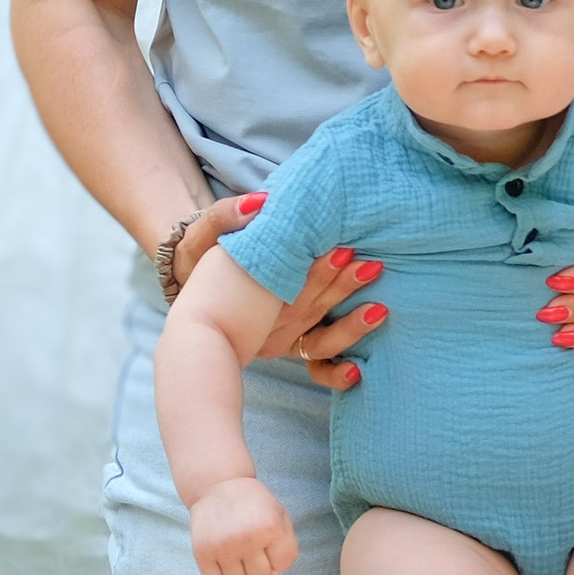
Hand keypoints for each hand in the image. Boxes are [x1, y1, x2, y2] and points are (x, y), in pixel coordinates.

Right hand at [171, 194, 383, 390]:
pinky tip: (356, 373)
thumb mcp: (205, 238)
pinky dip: (334, 373)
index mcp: (251, 286)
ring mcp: (279, 338)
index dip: (314, 269)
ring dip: (349, 326)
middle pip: (306, 303)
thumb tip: (260, 200)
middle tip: (370, 267)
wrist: (195, 311)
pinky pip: (314, 366)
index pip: (285, 278)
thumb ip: (227, 215)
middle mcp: (266, 318)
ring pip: (317, 336)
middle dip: (340, 286)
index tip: (343, 252)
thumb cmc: (205, 264)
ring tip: (378, 311)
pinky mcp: (290, 348)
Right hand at [188, 475, 296, 574]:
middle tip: (255, 559)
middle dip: (262, 572)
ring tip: (241, 567)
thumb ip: (286, 542)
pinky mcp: (202, 553)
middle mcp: (247, 538)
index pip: (284, 563)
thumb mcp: (278, 513)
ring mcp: (223, 547)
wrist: (218, 487)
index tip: (271, 552)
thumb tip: (275, 573)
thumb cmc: (252, 503)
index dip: (280, 561)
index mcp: (270, 527)